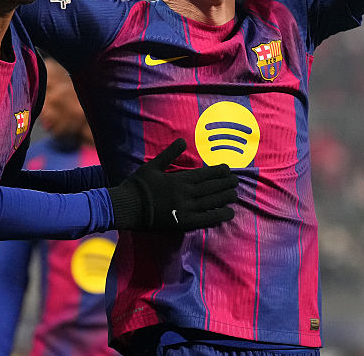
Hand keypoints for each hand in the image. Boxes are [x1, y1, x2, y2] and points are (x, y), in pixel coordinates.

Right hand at [108, 138, 235, 231]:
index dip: (218, 172)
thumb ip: (169, 154)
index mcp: (178, 179)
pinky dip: (218, 215)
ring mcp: (186, 209)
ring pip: (211, 202)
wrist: (127, 206)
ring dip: (225, 198)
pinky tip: (229, 213)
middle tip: (236, 181)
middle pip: (211, 188)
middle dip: (225, 184)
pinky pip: (206, 219)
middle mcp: (185, 193)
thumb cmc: (138, 185)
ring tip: (235, 194)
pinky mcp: (183, 222)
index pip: (204, 174)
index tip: (228, 169)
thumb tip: (183, 140)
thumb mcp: (152, 165)